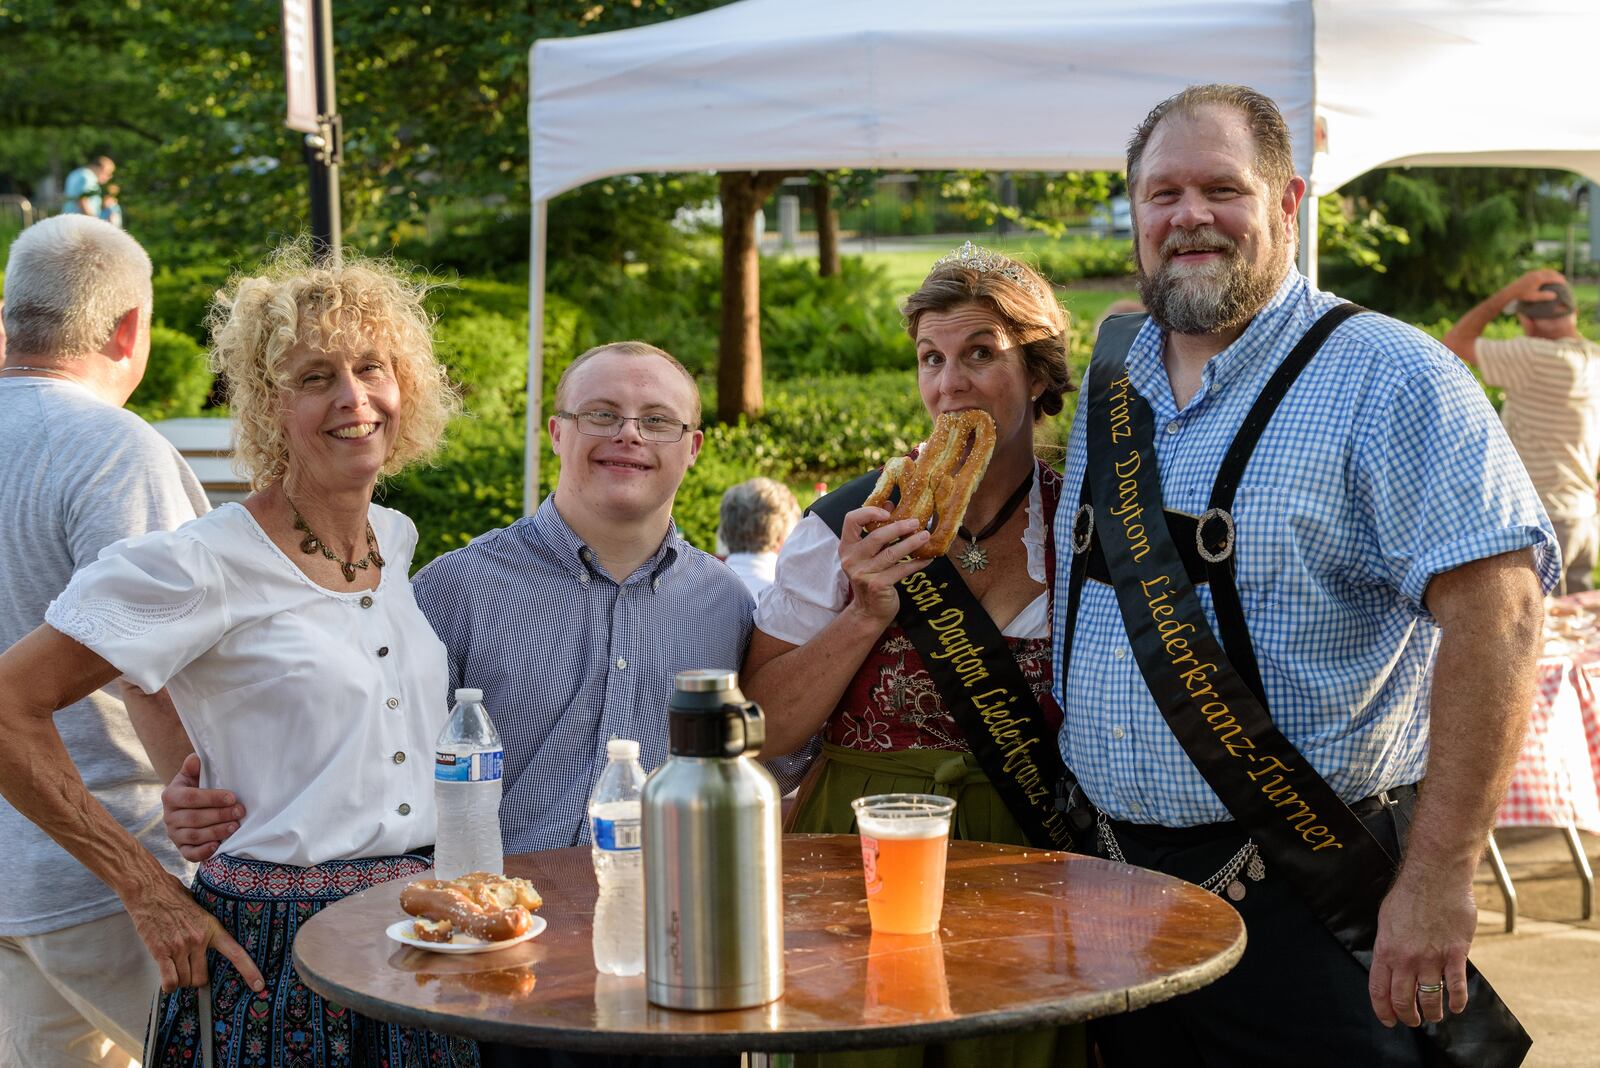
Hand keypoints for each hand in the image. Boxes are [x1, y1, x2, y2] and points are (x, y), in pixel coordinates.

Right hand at [130, 871, 265, 993]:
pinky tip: (168, 981)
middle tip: (190, 969)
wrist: (150, 890)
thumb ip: (208, 929)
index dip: (249, 971)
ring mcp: (180, 946)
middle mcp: (198, 939)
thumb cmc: (174, 898)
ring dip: (180, 980)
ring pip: (185, 980)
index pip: (236, 953)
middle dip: (196, 979)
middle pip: (202, 978)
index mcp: (212, 928)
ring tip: (176, 968)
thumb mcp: (201, 910)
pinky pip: (169, 980)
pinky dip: (168, 986)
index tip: (258, 985)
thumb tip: (215, 947)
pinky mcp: (161, 952)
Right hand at [162, 753, 243, 861]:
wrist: (188, 808)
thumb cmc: (196, 789)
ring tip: (235, 826)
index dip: (212, 798)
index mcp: (171, 796)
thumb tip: (196, 758)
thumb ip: (194, 767)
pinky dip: (203, 852)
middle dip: (219, 815)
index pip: (190, 798)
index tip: (232, 797)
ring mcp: (174, 834)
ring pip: (194, 836)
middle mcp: (169, 817)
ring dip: (216, 832)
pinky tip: (217, 846)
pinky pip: (190, 854)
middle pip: (194, 818)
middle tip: (240, 812)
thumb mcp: (193, 776)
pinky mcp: (181, 849)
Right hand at [839, 507, 930, 628]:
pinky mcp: (877, 585)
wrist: (869, 611)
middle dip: (898, 527)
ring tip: (925, 536)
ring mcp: (863, 573)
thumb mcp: (869, 554)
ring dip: (911, 543)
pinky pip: (901, 570)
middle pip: (876, 537)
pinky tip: (927, 558)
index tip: (888, 512)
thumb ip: (876, 529)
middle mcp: (851, 559)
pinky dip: (916, 563)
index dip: (869, 512)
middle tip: (916, 522)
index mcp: (847, 547)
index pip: (851, 520)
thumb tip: (890, 503)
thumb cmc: (871, 577)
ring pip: (891, 553)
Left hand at [1367, 864, 1473, 1026]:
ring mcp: (1432, 958)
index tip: (1388, 1020)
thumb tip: (1388, 964)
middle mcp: (1407, 958)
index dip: (1383, 1010)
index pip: (1379, 990)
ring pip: (1430, 998)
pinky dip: (1457, 1001)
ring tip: (1434, 1017)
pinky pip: (1456, 986)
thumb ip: (1388, 945)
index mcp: (1386, 950)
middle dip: (1407, 1016)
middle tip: (1412, 1021)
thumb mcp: (1386, 920)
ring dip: (1432, 1013)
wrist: (1435, 877)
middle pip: (1403, 999)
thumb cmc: (1409, 895)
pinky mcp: (1455, 953)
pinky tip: (1456, 1007)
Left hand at [1507, 268, 1567, 305]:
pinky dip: (1546, 274)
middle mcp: (1537, 274)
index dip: (1560, 280)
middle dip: (1557, 276)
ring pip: (1546, 271)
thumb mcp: (1534, 297)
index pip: (1553, 278)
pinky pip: (1541, 272)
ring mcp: (1533, 272)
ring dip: (1552, 274)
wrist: (1511, 291)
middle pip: (1551, 273)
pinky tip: (1547, 278)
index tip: (1565, 283)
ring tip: (1557, 278)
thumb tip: (1555, 296)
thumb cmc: (1522, 296)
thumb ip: (1545, 296)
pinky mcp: (1529, 273)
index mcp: (1539, 279)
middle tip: (1563, 280)